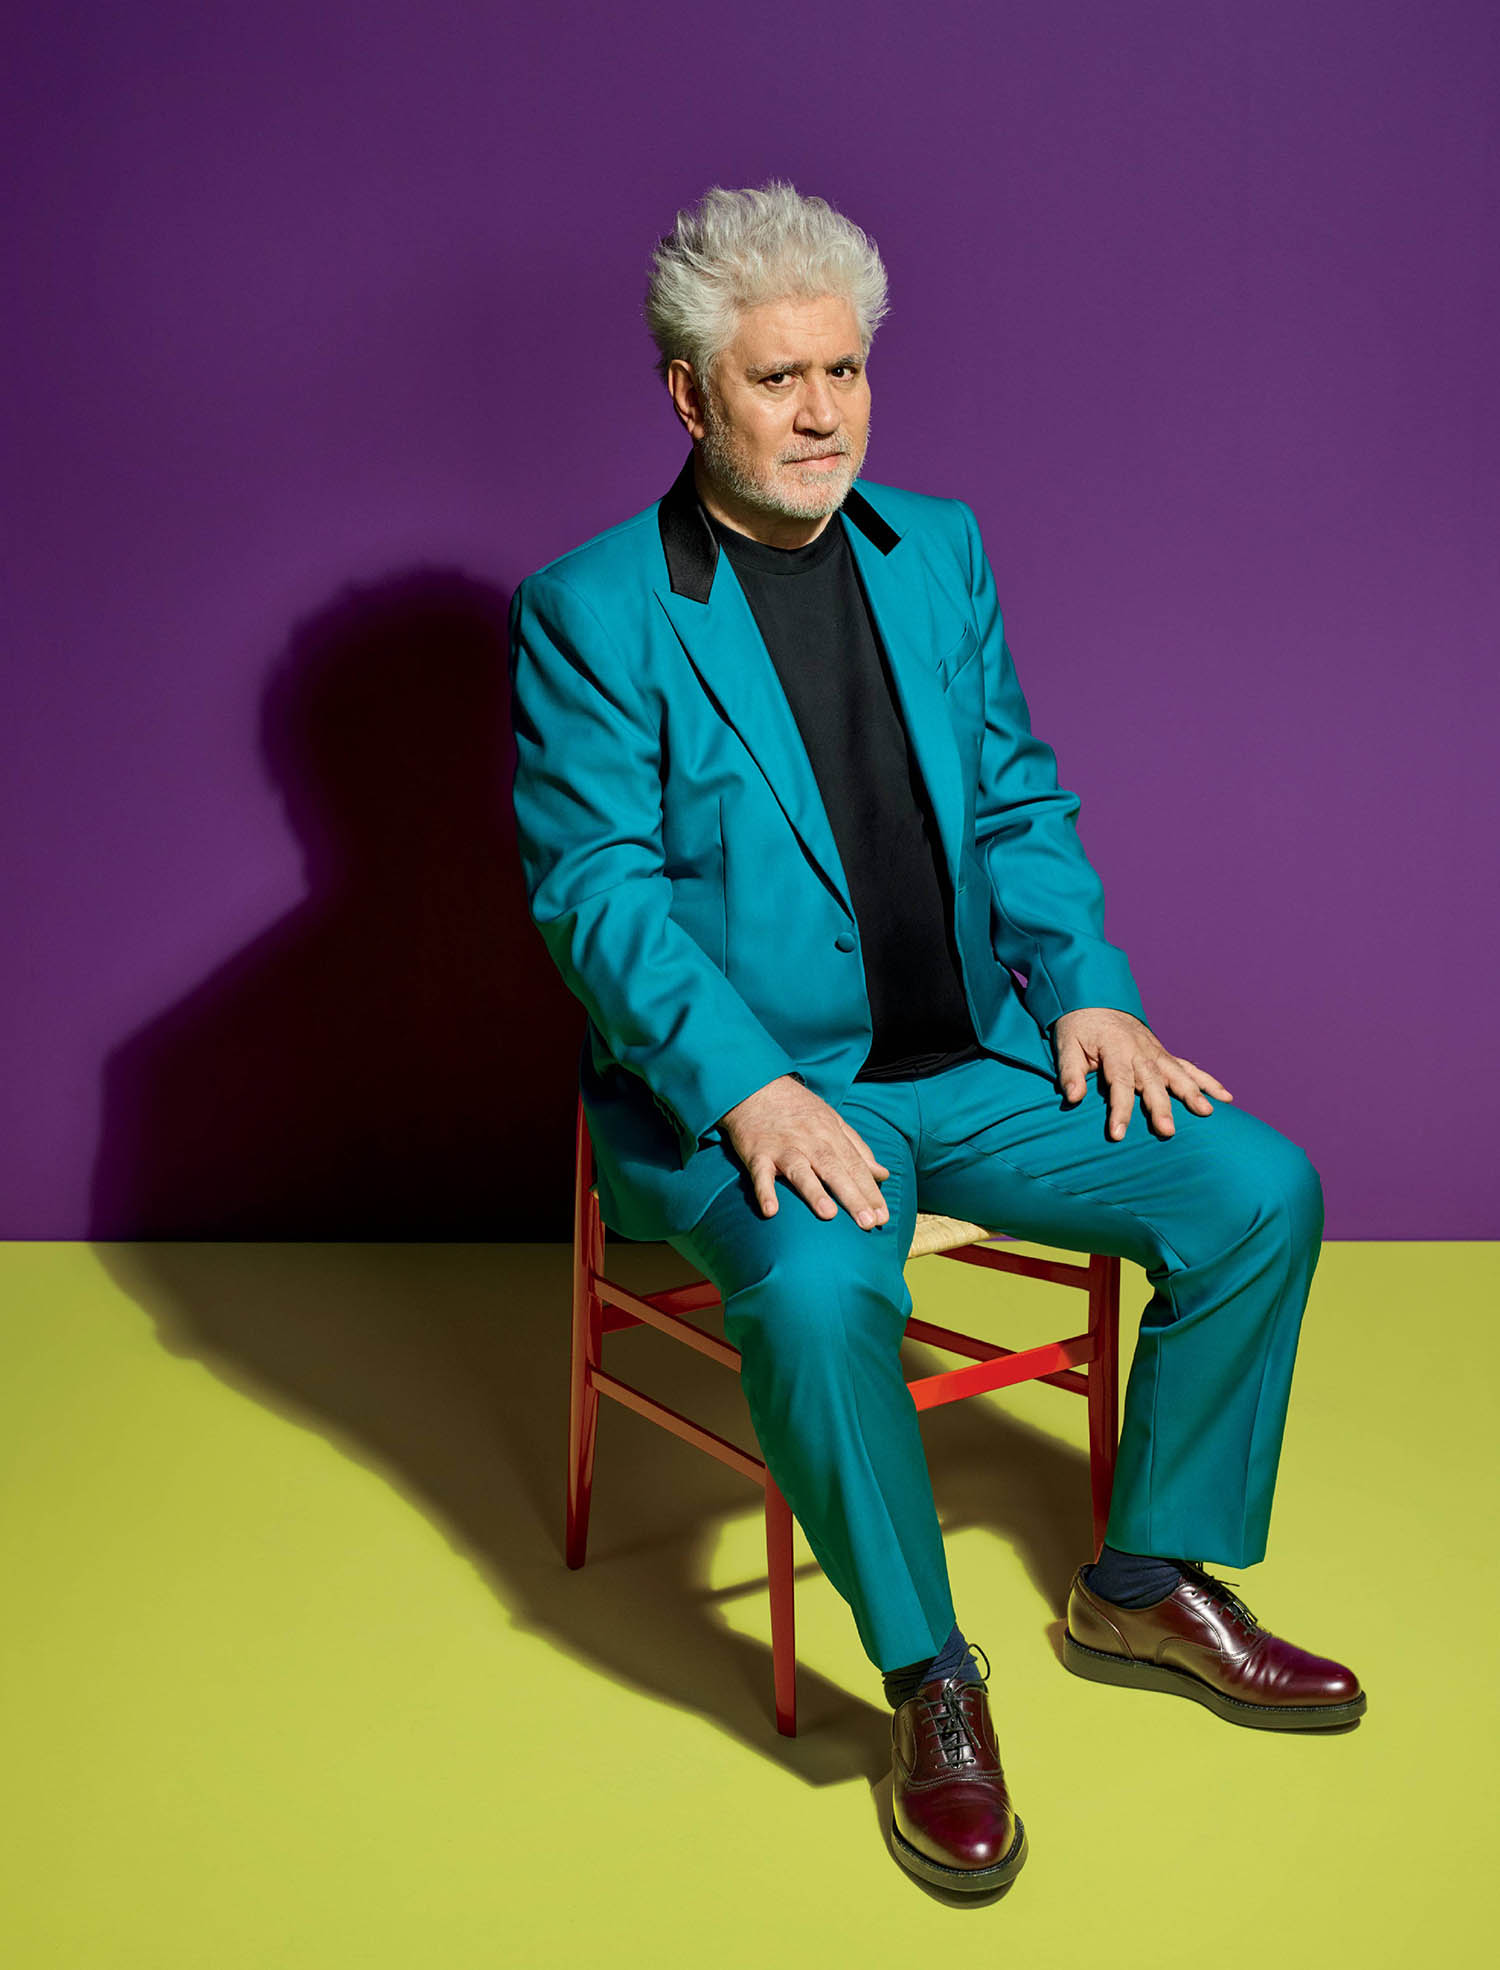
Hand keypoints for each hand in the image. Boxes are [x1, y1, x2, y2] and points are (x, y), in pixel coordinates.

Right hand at [717, 1075, 891, 1227]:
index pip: (855, 1165)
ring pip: (800, 1170)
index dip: (870, 1191)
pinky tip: (770, 1210)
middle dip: (852, 1196)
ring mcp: (782, 1147)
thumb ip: (858, 1148)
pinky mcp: (756, 1153)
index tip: (883, 1217)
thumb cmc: (798, 1108)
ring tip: (828, 1215)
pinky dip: (764, 1191)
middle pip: (834, 1169)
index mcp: (831, 1133)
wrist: (755, 1086)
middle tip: (868, 1222)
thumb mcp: (833, 1120)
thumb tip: (883, 1174)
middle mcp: (809, 1140)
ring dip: (814, 1192)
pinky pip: (760, 1174)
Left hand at [1052, 1008, 1233, 1140]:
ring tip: (1207, 1112)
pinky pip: (1187, 1067)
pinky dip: (1207, 1081)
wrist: (1095, 998)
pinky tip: (1225, 1097)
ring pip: (1176, 1074)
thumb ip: (1070, 1072)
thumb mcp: (1065, 1045)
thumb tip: (1073, 1098)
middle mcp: (1140, 1051)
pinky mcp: (1163, 1054)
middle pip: (1152, 1082)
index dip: (1120, 1109)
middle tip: (1167, 1131)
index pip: (1119, 1083)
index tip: (1118, 1134)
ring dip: (1192, 1093)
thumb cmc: (1078, 1026)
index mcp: (1115, 1049)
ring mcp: (1155, 1052)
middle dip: (1161, 1107)